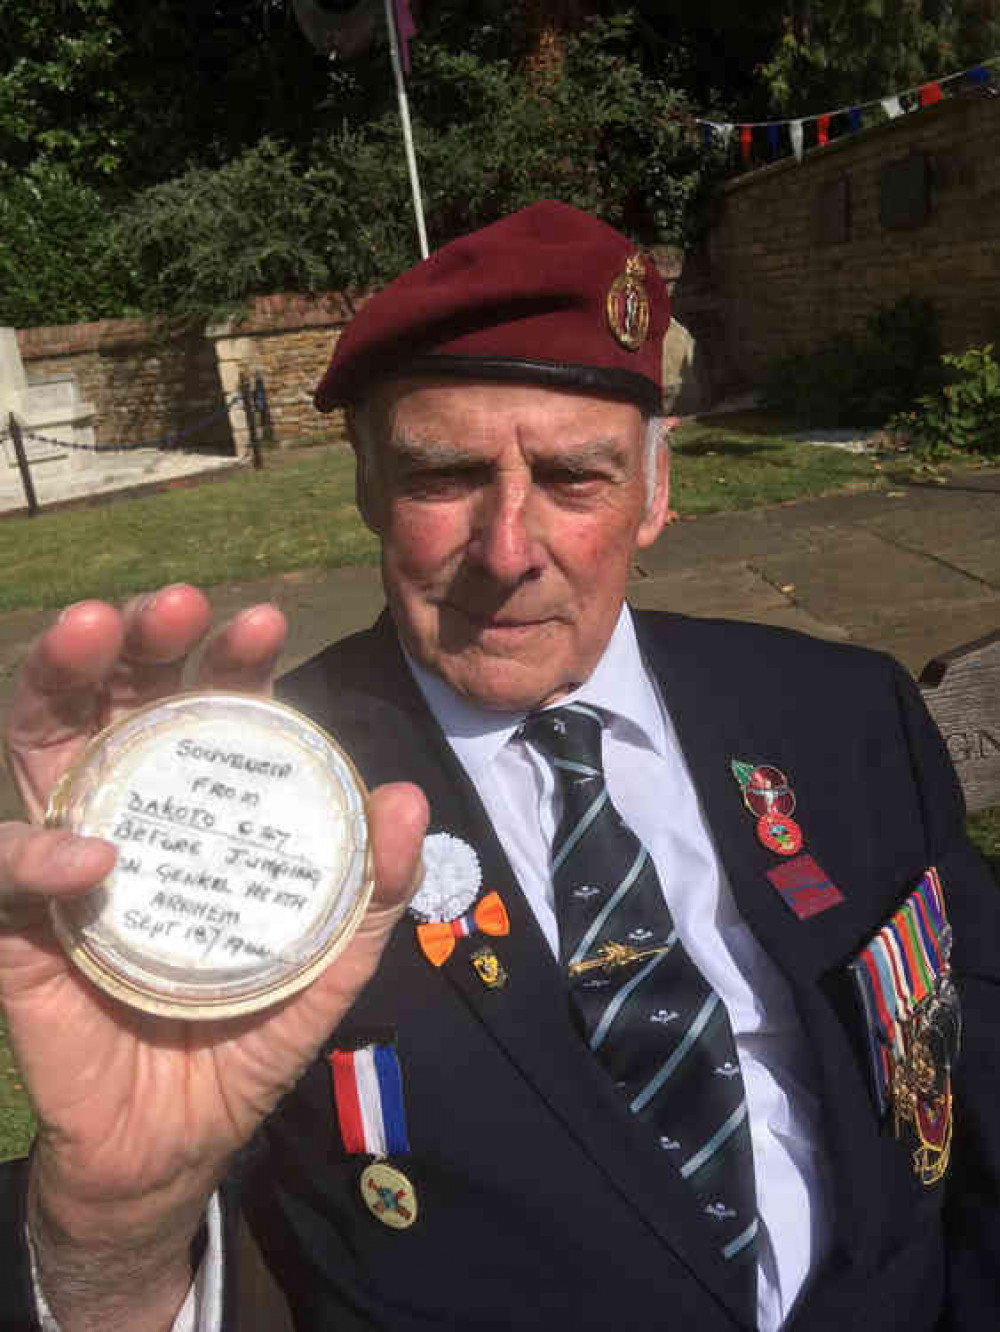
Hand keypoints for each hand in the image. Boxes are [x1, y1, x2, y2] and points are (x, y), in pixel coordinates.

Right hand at [0, 586, 427, 1325]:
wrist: (172, 1143)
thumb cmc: (246, 1037)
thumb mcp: (329, 965)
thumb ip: (372, 891)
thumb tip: (409, 800)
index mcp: (201, 811)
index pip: (208, 714)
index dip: (230, 661)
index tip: (263, 620)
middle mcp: (127, 810)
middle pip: (118, 702)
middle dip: (141, 640)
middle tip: (174, 602)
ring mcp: (62, 858)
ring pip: (42, 746)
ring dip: (62, 683)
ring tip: (94, 629)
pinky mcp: (18, 926)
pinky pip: (5, 870)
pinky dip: (36, 853)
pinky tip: (90, 853)